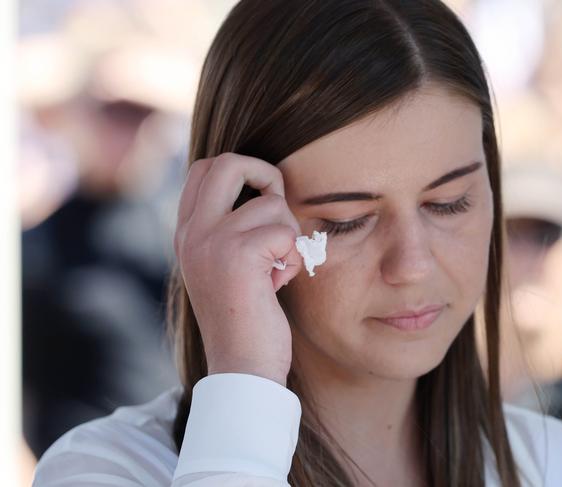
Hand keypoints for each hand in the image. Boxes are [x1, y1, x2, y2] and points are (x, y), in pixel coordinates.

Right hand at [174, 153, 302, 386]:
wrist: (242, 367)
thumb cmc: (245, 317)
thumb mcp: (227, 265)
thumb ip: (232, 226)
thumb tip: (266, 189)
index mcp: (187, 232)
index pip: (204, 168)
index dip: (242, 170)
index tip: (263, 197)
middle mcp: (193, 232)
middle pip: (228, 163)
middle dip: (266, 177)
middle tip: (279, 213)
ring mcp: (211, 242)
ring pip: (271, 203)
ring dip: (288, 235)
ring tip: (276, 269)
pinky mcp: (239, 255)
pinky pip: (286, 232)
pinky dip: (294, 257)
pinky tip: (279, 282)